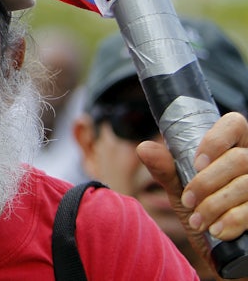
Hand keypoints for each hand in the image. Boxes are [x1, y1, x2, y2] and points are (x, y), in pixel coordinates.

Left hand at [138, 112, 247, 277]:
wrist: (223, 257)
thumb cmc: (204, 216)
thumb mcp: (182, 191)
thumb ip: (167, 170)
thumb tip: (144, 148)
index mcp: (235, 149)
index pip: (235, 124)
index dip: (216, 140)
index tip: (196, 163)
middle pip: (239, 159)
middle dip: (206, 182)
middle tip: (188, 200)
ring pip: (246, 185)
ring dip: (215, 205)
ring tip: (198, 220)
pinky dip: (231, 221)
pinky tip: (216, 231)